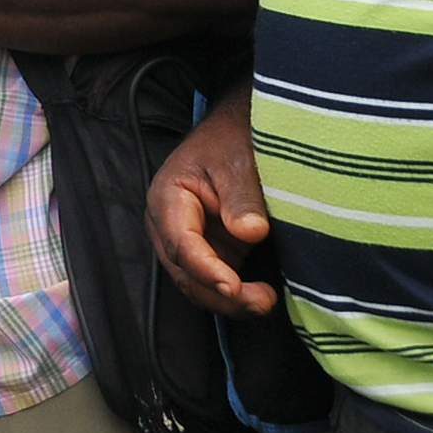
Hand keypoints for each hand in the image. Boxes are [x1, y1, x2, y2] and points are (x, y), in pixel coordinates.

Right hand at [147, 88, 282, 317]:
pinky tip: (261, 295)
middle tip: (260, 301)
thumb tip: (251, 232)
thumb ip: (242, 197)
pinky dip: (235, 296)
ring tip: (265, 301)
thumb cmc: (232, 140)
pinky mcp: (210, 252)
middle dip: (219, 294)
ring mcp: (189, 242)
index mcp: (168, 199)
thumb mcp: (237, 161)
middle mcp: (169, 226)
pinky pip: (214, 282)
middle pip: (185, 273)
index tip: (233, 286)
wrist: (238, 131)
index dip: (206, 269)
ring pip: (197, 285)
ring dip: (228, 301)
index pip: (181, 243)